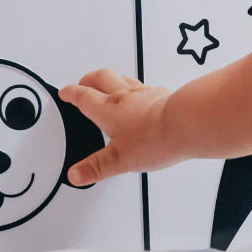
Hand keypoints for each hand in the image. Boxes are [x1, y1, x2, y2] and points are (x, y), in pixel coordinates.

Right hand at [58, 69, 178, 184]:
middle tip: (83, 82)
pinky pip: (145, 86)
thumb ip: (96, 167)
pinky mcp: (161, 95)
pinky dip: (137, 88)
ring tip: (109, 83)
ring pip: (123, 78)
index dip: (71, 93)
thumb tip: (76, 174)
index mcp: (108, 109)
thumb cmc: (154, 138)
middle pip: (101, 78)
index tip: (65, 91)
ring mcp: (144, 93)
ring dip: (112, 79)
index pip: (84, 97)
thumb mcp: (119, 160)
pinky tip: (142, 95)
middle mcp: (125, 96)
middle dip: (89, 79)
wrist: (185, 123)